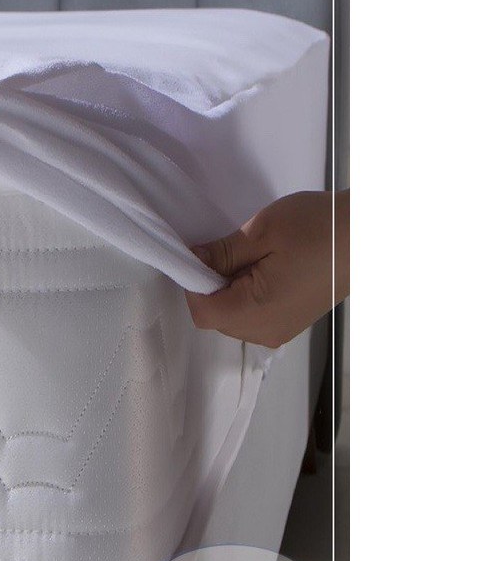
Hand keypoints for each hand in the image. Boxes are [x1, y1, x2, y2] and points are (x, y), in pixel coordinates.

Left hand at [185, 190, 348, 348]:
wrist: (370, 234)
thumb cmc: (317, 228)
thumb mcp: (260, 233)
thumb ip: (221, 253)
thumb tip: (191, 261)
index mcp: (257, 312)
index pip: (202, 312)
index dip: (194, 284)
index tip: (203, 256)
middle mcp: (266, 332)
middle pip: (216, 318)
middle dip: (212, 287)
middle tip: (232, 252)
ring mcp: (281, 331)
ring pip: (232, 319)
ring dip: (230, 291)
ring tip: (255, 259)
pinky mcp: (291, 324)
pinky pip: (253, 317)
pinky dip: (247, 296)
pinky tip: (266, 269)